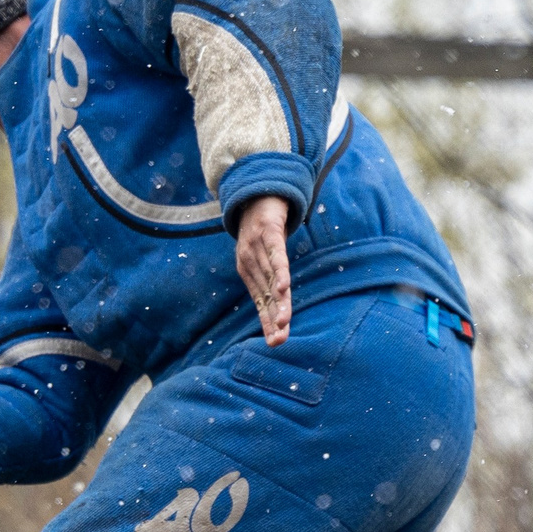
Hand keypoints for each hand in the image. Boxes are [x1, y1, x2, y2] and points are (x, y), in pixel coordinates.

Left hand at [235, 194, 293, 345]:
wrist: (256, 188)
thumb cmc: (262, 226)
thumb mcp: (266, 251)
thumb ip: (273, 272)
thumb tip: (281, 296)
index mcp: (248, 269)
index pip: (259, 299)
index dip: (267, 320)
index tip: (275, 342)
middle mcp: (248, 260)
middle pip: (264, 293)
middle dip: (272, 318)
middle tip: (279, 341)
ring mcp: (257, 245)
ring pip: (270, 278)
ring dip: (278, 300)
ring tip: (284, 322)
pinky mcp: (268, 230)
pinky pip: (276, 254)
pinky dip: (280, 271)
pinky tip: (284, 288)